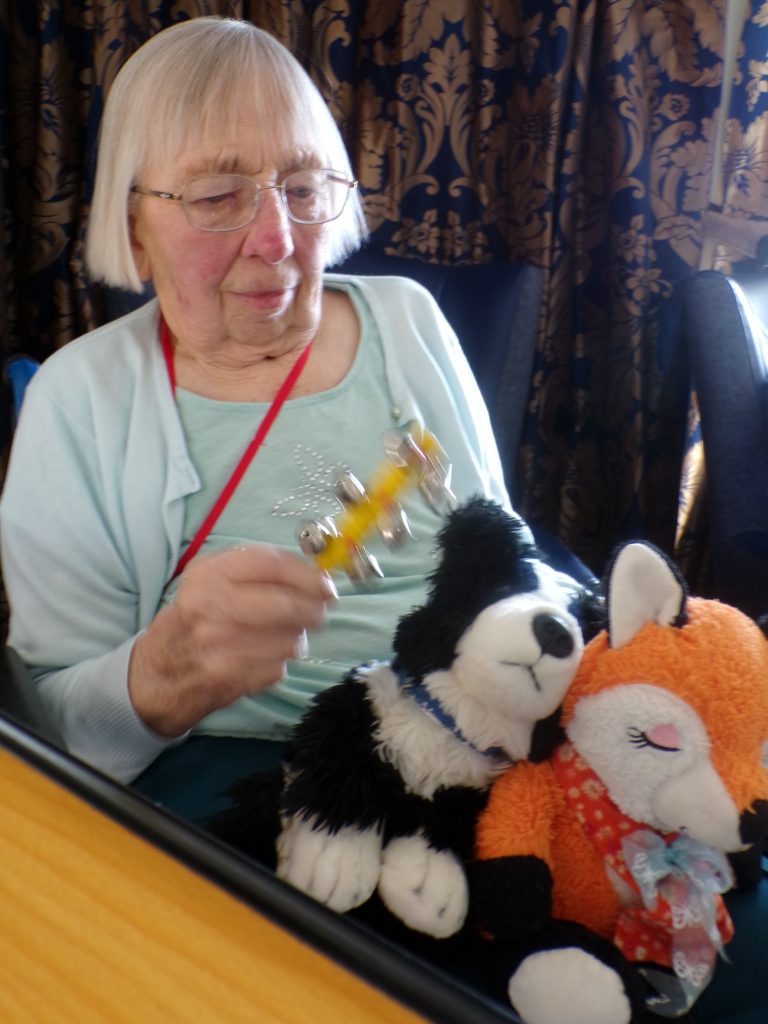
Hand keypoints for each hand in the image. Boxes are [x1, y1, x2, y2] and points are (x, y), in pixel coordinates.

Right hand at [128, 544, 335, 735]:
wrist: (154, 675)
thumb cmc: (191, 621)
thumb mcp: (208, 581)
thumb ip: (255, 570)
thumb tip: (313, 573)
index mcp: (208, 575)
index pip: (272, 565)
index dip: (307, 574)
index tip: (326, 583)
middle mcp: (211, 606)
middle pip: (286, 604)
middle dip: (314, 609)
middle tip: (321, 611)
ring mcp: (219, 645)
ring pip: (288, 639)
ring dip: (298, 638)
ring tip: (286, 636)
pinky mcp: (229, 678)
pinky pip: (278, 667)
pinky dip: (280, 663)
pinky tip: (264, 658)